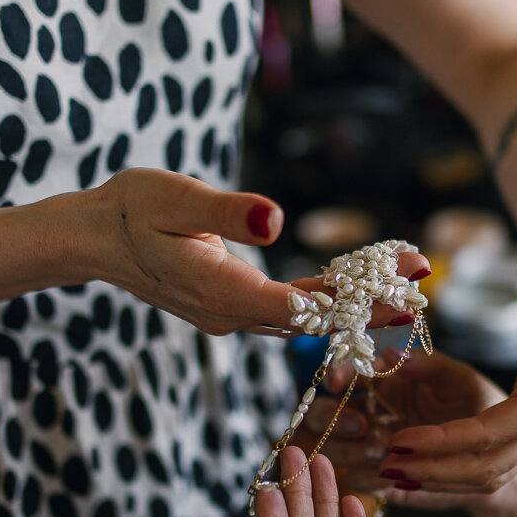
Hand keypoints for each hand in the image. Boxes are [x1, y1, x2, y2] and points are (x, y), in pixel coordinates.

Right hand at [93, 168, 426, 335]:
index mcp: (219, 291)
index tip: (400, 285)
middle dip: (369, 303)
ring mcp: (230, 317)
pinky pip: (288, 311)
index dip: (355, 299)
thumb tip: (274, 221)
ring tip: (405, 281)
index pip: (300, 306)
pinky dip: (325, 298)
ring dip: (353, 303)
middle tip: (422, 281)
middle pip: (311, 318)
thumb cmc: (131, 208)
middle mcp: (229, 315)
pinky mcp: (232, 308)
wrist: (93, 238)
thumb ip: (226, 212)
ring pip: (303, 319)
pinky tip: (359, 284)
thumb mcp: (174, 198)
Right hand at [303, 350, 506, 503]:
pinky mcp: (380, 479)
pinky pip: (356, 480)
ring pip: (332, 448)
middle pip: (323, 414)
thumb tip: (393, 353)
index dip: (337, 375)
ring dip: (349, 449)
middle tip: (363, 425)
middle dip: (334, 419)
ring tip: (381, 450)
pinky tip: (388, 474)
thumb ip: (430, 364)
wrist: (498, 456)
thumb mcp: (460, 380)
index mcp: (384, 382)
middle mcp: (370, 414)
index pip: (347, 374)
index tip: (338, 382)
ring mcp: (371, 448)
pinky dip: (366, 477)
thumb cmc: (480, 408)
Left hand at [378, 243, 516, 491]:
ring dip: (437, 477)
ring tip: (389, 471)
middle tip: (384, 465)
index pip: (494, 431)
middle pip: (486, 465)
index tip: (402, 441)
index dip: (447, 441)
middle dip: (433, 469)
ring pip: (484, 474)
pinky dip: (447, 473)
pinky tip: (413, 469)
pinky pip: (484, 465)